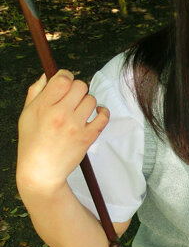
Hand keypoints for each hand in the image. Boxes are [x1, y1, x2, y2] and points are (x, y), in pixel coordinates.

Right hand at [17, 70, 109, 196]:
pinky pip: (104, 117)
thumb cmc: (32, 142)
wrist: (41, 171)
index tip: (65, 84)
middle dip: (77, 89)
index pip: (63, 78)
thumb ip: (36, 92)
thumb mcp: (26, 114)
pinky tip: (97, 113)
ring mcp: (75, 126)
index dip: (66, 77)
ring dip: (87, 102)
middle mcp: (60, 114)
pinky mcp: (88, 137)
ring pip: (91, 100)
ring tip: (79, 111)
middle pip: (80, 86)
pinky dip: (103, 112)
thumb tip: (47, 75)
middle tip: (71, 99)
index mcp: (43, 106)